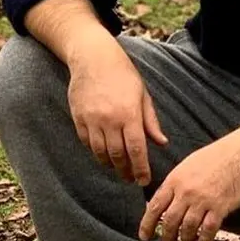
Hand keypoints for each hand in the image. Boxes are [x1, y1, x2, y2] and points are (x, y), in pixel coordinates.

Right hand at [66, 36, 166, 185]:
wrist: (93, 59)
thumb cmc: (124, 76)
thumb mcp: (143, 96)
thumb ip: (150, 122)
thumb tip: (161, 143)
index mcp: (130, 115)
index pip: (137, 149)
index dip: (140, 168)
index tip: (143, 181)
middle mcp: (109, 120)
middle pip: (117, 155)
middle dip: (125, 170)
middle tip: (131, 179)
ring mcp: (91, 120)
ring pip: (100, 152)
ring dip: (110, 164)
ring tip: (119, 169)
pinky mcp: (78, 118)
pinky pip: (86, 142)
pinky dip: (95, 152)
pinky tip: (104, 155)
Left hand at [139, 126, 239, 240]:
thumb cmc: (221, 155)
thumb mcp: (191, 164)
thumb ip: (178, 182)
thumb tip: (168, 199)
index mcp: (176, 179)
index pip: (154, 206)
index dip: (147, 224)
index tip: (145, 236)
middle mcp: (186, 191)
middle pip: (169, 221)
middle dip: (167, 238)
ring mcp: (203, 200)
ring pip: (187, 229)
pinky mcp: (221, 207)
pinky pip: (208, 231)